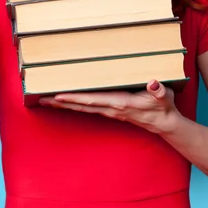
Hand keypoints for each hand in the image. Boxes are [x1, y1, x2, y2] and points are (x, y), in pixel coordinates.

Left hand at [38, 79, 179, 134]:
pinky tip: (66, 103)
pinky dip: (75, 105)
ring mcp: (110, 111)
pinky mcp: (110, 111)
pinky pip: (88, 108)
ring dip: (65, 105)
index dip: (76, 98)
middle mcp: (111, 108)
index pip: (93, 100)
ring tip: (47, 101)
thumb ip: (158, 90)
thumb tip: (152, 83)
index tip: (60, 96)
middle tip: (43, 99)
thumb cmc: (163, 107)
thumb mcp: (164, 97)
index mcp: (120, 103)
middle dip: (62, 103)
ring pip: (83, 108)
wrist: (164, 124)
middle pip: (82, 105)